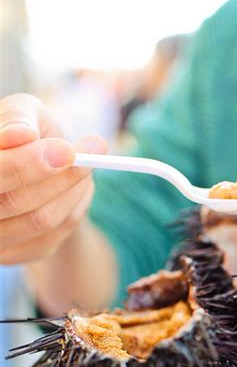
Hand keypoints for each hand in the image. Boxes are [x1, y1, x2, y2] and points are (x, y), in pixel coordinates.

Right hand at [0, 93, 106, 264]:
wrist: (39, 163)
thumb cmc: (28, 130)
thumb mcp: (23, 112)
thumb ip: (18, 118)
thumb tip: (20, 135)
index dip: (29, 164)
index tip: (67, 150)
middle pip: (16, 202)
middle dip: (62, 178)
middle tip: (96, 151)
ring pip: (40, 221)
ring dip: (74, 192)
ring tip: (88, 165)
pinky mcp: (11, 254)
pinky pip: (52, 238)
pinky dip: (75, 210)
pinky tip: (79, 189)